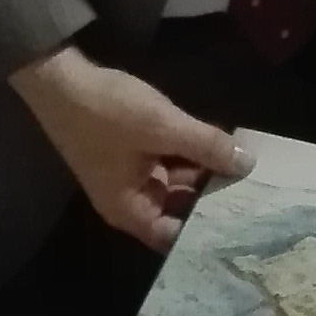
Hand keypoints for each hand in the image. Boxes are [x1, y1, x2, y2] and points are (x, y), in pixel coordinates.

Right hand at [8, 43, 251, 249]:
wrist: (59, 78)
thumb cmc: (106, 112)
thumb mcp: (162, 128)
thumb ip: (207, 146)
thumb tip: (248, 163)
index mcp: (130, 210)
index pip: (176, 237)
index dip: (209, 228)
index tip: (244, 217)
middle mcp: (129, 200)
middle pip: (179, 208)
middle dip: (213, 195)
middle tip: (257, 186)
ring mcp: (129, 175)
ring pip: (176, 182)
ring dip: (204, 170)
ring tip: (246, 163)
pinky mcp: (130, 154)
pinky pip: (167, 162)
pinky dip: (188, 153)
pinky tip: (219, 142)